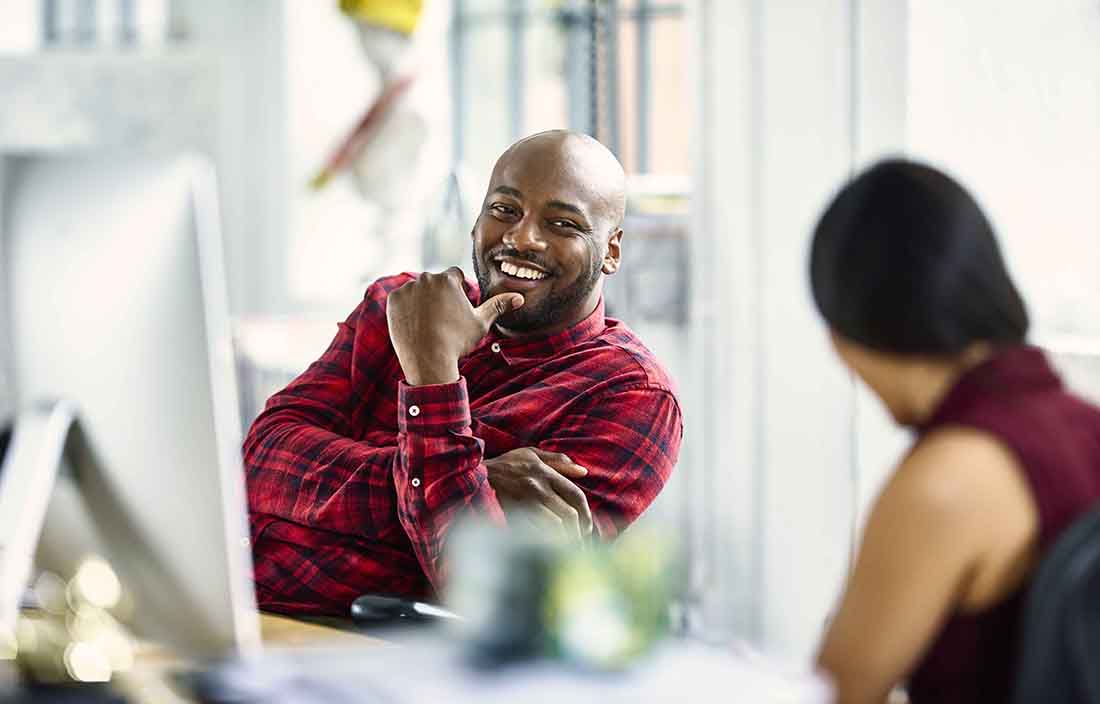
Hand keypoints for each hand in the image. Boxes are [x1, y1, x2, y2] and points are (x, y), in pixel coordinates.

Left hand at [386, 268, 523, 385]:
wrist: (428, 360)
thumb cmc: (457, 342)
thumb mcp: (481, 323)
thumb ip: (498, 305)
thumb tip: (519, 298)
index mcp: (448, 279)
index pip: (455, 276)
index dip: (458, 291)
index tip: (456, 308)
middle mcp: (426, 278)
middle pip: (435, 282)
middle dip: (439, 296)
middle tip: (442, 320)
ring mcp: (408, 289)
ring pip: (418, 291)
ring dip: (422, 301)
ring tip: (428, 324)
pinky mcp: (393, 300)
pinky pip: (402, 300)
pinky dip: (407, 310)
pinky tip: (415, 325)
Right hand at [485, 447, 593, 538]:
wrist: (476, 473)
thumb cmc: (507, 464)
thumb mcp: (532, 454)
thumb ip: (559, 461)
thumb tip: (583, 471)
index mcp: (546, 473)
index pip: (576, 495)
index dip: (587, 514)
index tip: (587, 528)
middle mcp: (539, 488)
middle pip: (569, 515)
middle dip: (578, 532)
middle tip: (580, 542)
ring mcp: (526, 502)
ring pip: (556, 526)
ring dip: (565, 539)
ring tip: (568, 548)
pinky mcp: (514, 515)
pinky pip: (537, 533)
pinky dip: (547, 542)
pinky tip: (550, 548)